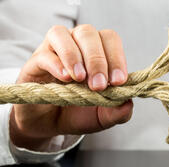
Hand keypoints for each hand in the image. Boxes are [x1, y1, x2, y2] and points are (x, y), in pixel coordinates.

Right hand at [11, 24, 132, 150]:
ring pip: (63, 34)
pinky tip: (65, 79)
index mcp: (98, 53)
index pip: (110, 40)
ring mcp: (54, 51)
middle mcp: (76, 45)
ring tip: (80, 79)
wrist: (50, 126)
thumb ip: (119, 112)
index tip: (118, 81)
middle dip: (97, 59)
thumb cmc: (79, 114)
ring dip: (75, 56)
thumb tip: (129, 103)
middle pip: (88, 33)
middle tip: (98, 85)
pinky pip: (45, 54)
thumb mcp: (104, 117)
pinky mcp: (35, 62)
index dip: (117, 57)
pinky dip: (57, 64)